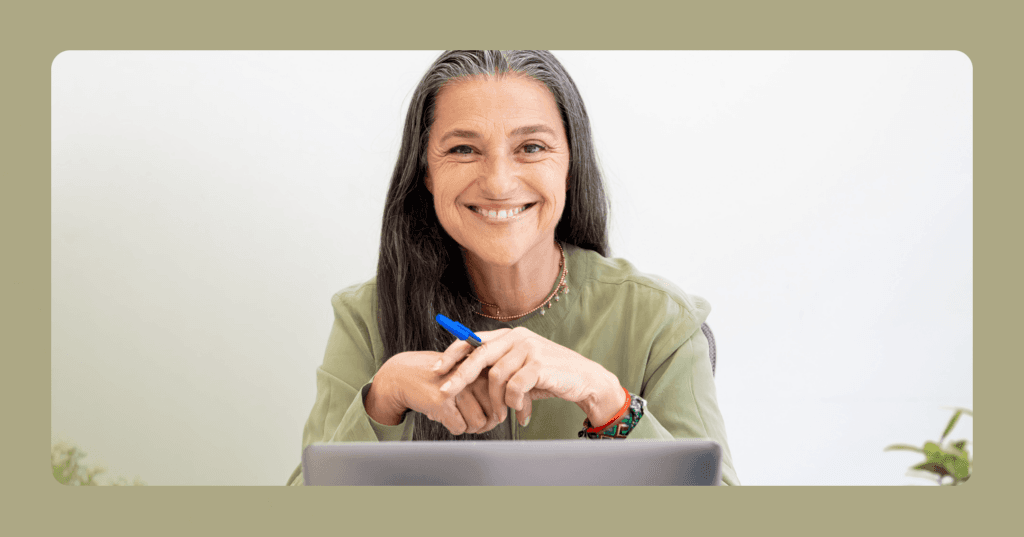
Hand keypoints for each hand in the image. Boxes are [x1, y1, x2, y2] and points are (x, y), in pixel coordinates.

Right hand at [367, 350, 501, 435]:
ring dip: (467, 426)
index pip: (502, 400)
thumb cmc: (439, 378)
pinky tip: (444, 415)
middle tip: (470, 419)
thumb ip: (486, 390)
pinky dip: (452, 426)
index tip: (488, 415)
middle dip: (483, 423)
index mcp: (481, 369)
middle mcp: (472, 377)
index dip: (496, 413)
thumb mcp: (467, 376)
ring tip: (456, 416)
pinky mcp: (442, 401)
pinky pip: (459, 428)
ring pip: (477, 424)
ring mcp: (457, 389)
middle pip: (493, 415)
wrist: (404, 373)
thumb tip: (502, 416)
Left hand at [432, 327, 623, 426]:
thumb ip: (498, 370)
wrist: (584, 381)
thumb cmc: (549, 377)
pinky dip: (514, 403)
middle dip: (459, 375)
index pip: (474, 340)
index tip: (437, 369)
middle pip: (479, 355)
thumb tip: (464, 381)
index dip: (453, 353)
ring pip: (496, 377)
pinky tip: (521, 413)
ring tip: (501, 415)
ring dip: (496, 401)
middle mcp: (518, 337)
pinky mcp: (539, 364)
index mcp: (510, 335)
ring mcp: (529, 349)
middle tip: (445, 391)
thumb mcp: (520, 369)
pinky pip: (514, 387)